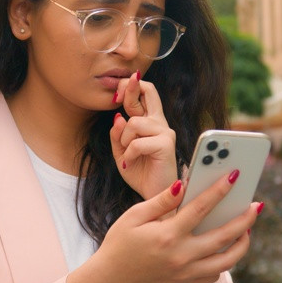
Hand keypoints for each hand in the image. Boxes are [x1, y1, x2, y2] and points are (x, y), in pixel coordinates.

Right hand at [67, 171, 260, 282]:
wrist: (112, 279)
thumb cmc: (120, 243)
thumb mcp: (134, 216)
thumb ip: (161, 200)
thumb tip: (184, 183)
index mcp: (168, 235)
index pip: (201, 208)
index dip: (219, 190)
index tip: (234, 176)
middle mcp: (181, 256)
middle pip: (224, 236)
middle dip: (244, 218)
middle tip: (257, 205)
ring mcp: (186, 273)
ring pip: (227, 260)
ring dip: (242, 243)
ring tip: (248, 228)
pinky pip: (215, 273)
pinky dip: (225, 260)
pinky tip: (226, 247)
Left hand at [110, 72, 177, 198]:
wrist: (155, 195)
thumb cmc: (141, 173)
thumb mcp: (121, 152)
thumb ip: (117, 135)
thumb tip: (118, 117)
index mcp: (150, 121)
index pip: (144, 93)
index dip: (128, 87)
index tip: (115, 96)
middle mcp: (159, 122)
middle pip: (149, 90)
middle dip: (130, 89)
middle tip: (117, 99)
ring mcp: (165, 132)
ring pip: (134, 122)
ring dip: (124, 140)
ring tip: (127, 155)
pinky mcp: (166, 144)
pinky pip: (137, 142)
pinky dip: (128, 154)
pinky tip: (130, 162)